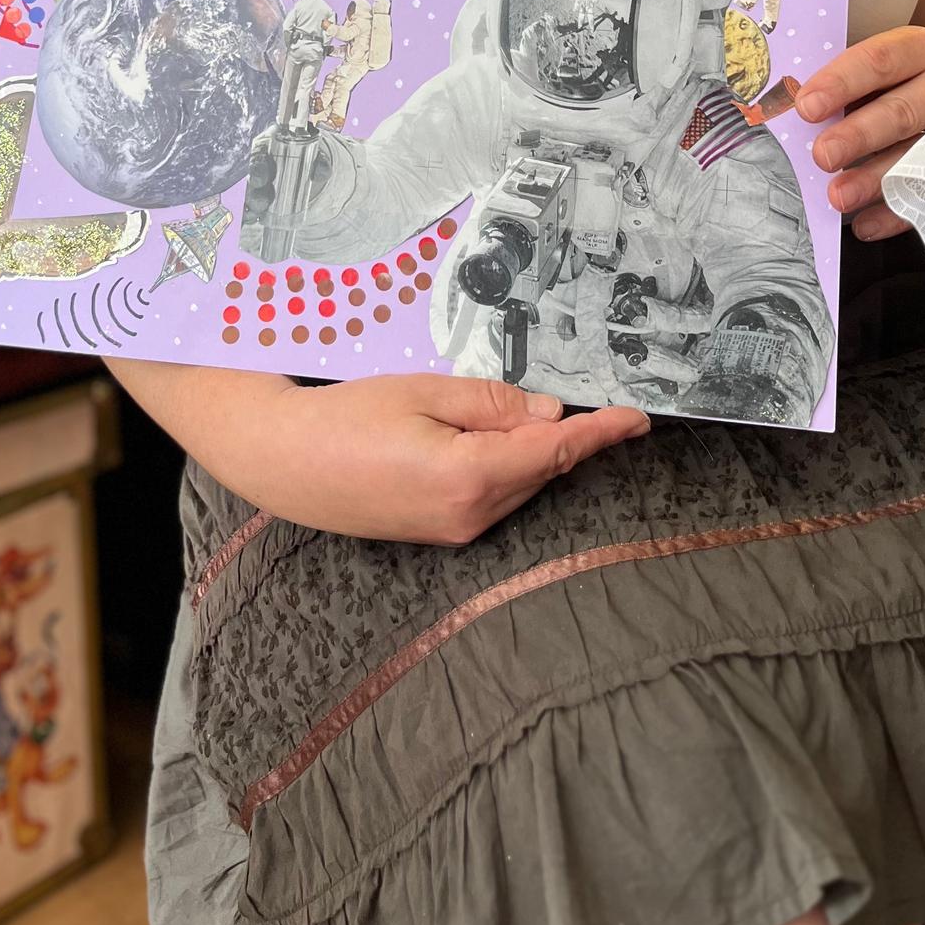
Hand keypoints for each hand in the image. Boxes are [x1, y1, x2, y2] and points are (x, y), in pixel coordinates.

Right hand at [209, 372, 648, 544]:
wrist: (286, 463)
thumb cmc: (348, 418)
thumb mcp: (424, 391)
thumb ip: (492, 402)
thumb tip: (549, 413)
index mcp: (472, 477)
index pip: (556, 451)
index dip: (601, 433)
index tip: (639, 419)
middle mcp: (471, 516)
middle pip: (541, 468)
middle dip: (560, 434)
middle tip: (574, 395)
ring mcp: (455, 531)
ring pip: (518, 484)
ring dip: (529, 450)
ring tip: (509, 411)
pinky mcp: (439, 533)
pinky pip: (493, 496)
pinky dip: (504, 467)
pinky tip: (485, 439)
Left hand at [796, 26, 924, 240]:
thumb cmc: (905, 82)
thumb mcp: (883, 70)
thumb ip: (846, 86)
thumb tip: (794, 111)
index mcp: (918, 50)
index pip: (879, 60)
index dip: (841, 82)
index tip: (806, 107)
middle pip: (902, 111)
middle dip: (860, 135)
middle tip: (823, 155)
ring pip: (918, 156)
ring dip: (875, 179)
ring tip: (838, 197)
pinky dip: (896, 213)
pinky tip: (865, 225)